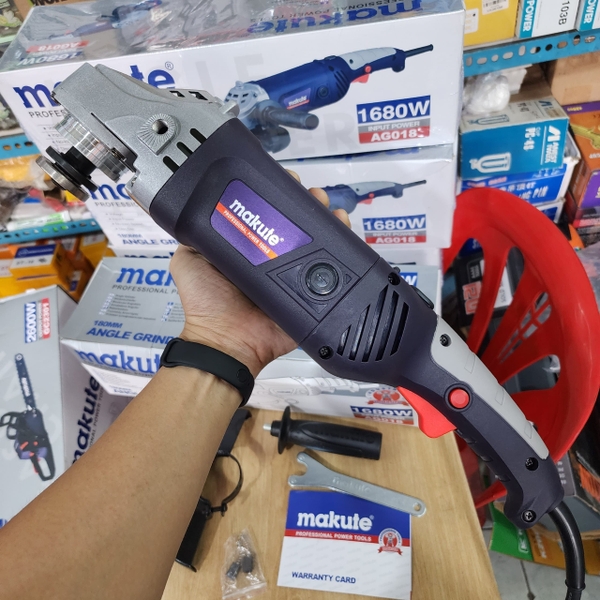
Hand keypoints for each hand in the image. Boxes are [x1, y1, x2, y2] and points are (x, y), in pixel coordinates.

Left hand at [170, 173, 349, 376]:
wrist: (227, 341)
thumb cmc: (206, 302)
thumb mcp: (188, 259)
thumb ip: (193, 235)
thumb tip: (199, 205)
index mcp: (249, 246)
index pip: (268, 211)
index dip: (279, 193)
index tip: (288, 181)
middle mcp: (274, 256)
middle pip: (296, 222)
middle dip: (308, 202)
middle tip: (312, 193)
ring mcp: (294, 273)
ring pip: (316, 240)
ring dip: (326, 218)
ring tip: (328, 206)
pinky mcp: (311, 291)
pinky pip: (330, 268)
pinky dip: (342, 248)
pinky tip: (344, 228)